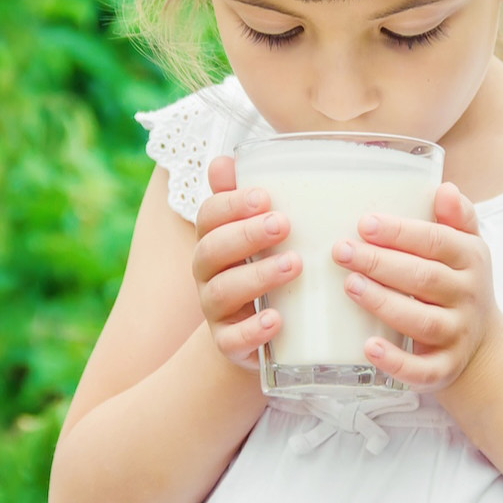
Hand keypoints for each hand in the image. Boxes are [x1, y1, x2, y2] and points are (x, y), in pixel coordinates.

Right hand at [192, 155, 299, 369]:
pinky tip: (277, 320)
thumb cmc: (261, 267)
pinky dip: (253, 331)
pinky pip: (232, 340)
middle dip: (246, 235)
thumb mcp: (257, 232)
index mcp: (214, 240)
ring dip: (258, 277)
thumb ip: (243, 198)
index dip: (231, 204)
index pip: (209, 216)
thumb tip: (225, 158)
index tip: (265, 196)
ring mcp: (216, 310)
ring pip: (223, 292)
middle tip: (284, 224)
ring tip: (295, 265)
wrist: (256, 332)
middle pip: (212, 250)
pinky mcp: (230, 344)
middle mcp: (208, 274)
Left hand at [331, 182, 499, 392]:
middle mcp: (467, 297)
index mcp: (470, 259)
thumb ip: (456, 216)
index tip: (365, 223)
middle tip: (341, 251)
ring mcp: (457, 335)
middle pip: (423, 278)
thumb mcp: (466, 247)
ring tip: (349, 286)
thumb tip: (444, 188)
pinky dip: (395, 361)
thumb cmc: (459, 284)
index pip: (437, 241)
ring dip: (383, 303)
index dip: (401, 233)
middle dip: (380, 263)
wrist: (483, 347)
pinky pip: (421, 369)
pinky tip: (368, 347)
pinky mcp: (444, 369)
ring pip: (420, 321)